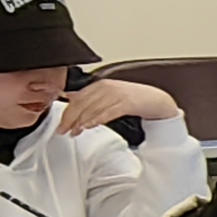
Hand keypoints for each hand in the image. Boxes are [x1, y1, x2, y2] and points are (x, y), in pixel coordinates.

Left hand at [59, 79, 182, 131]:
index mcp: (99, 85)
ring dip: (81, 121)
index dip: (66, 112)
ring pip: (92, 108)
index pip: (77, 98)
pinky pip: (107, 112)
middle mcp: (106, 87)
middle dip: (70, 118)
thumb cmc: (133, 99)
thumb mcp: (109, 97)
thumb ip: (91, 99)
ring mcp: (116, 94)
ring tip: (75, 132)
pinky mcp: (126, 102)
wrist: (156, 100)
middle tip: (63, 131)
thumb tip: (70, 99)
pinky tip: (88, 126)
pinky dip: (96, 119)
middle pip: (81, 103)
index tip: (60, 125)